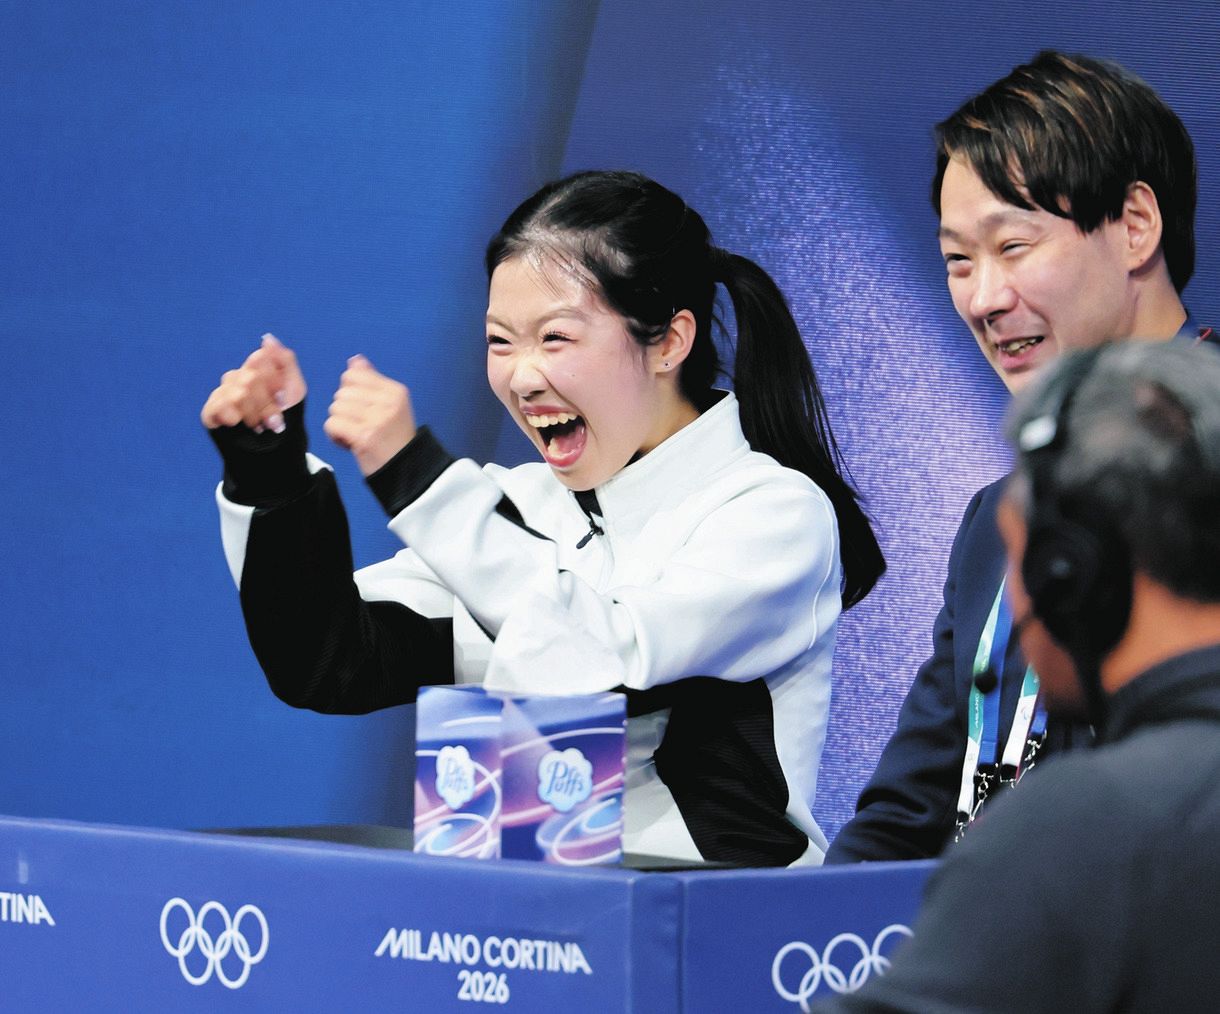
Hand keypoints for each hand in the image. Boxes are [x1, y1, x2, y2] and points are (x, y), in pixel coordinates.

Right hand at [201, 334, 306, 431]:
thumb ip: (284, 361)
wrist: (279, 453)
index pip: (261, 359)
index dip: (275, 382)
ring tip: (260, 427)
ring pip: (237, 393)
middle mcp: (237, 378)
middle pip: (250, 378)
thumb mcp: (295, 390)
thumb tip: (267, 338)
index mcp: (257, 370)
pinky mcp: (211, 413)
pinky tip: (239, 424)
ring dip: (255, 415)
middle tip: (275, 420)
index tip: (283, 398)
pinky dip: (233, 416)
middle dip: (268, 403)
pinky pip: (218, 405)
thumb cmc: (289, 420)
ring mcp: (223, 394)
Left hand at [324, 355, 416, 475]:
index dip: (350, 393)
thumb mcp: (389, 405)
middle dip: (344, 410)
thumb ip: (371, 381)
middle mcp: (388, 401)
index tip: (362, 411)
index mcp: (396, 390)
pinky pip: (332, 424)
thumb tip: (355, 360)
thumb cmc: (394, 439)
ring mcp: (377, 419)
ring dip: (339, 424)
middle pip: (342, 392)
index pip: (353, 376)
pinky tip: (348, 443)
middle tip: (359, 427)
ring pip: (335, 408)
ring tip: (355, 435)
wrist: (407, 471)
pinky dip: (335, 435)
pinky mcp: (364, 437)